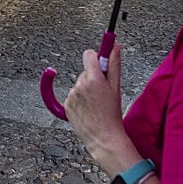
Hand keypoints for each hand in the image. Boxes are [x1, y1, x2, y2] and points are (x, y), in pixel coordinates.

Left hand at [64, 45, 134, 172]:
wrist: (103, 138)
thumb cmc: (112, 114)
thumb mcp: (116, 87)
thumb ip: (114, 64)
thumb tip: (115, 46)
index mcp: (93, 79)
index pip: (89, 54)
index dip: (96, 57)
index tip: (101, 60)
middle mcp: (80, 85)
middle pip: (85, 71)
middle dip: (93, 77)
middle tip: (103, 92)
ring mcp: (71, 96)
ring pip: (79, 84)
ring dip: (86, 89)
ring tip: (96, 103)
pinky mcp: (66, 105)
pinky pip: (72, 95)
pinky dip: (79, 99)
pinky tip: (88, 108)